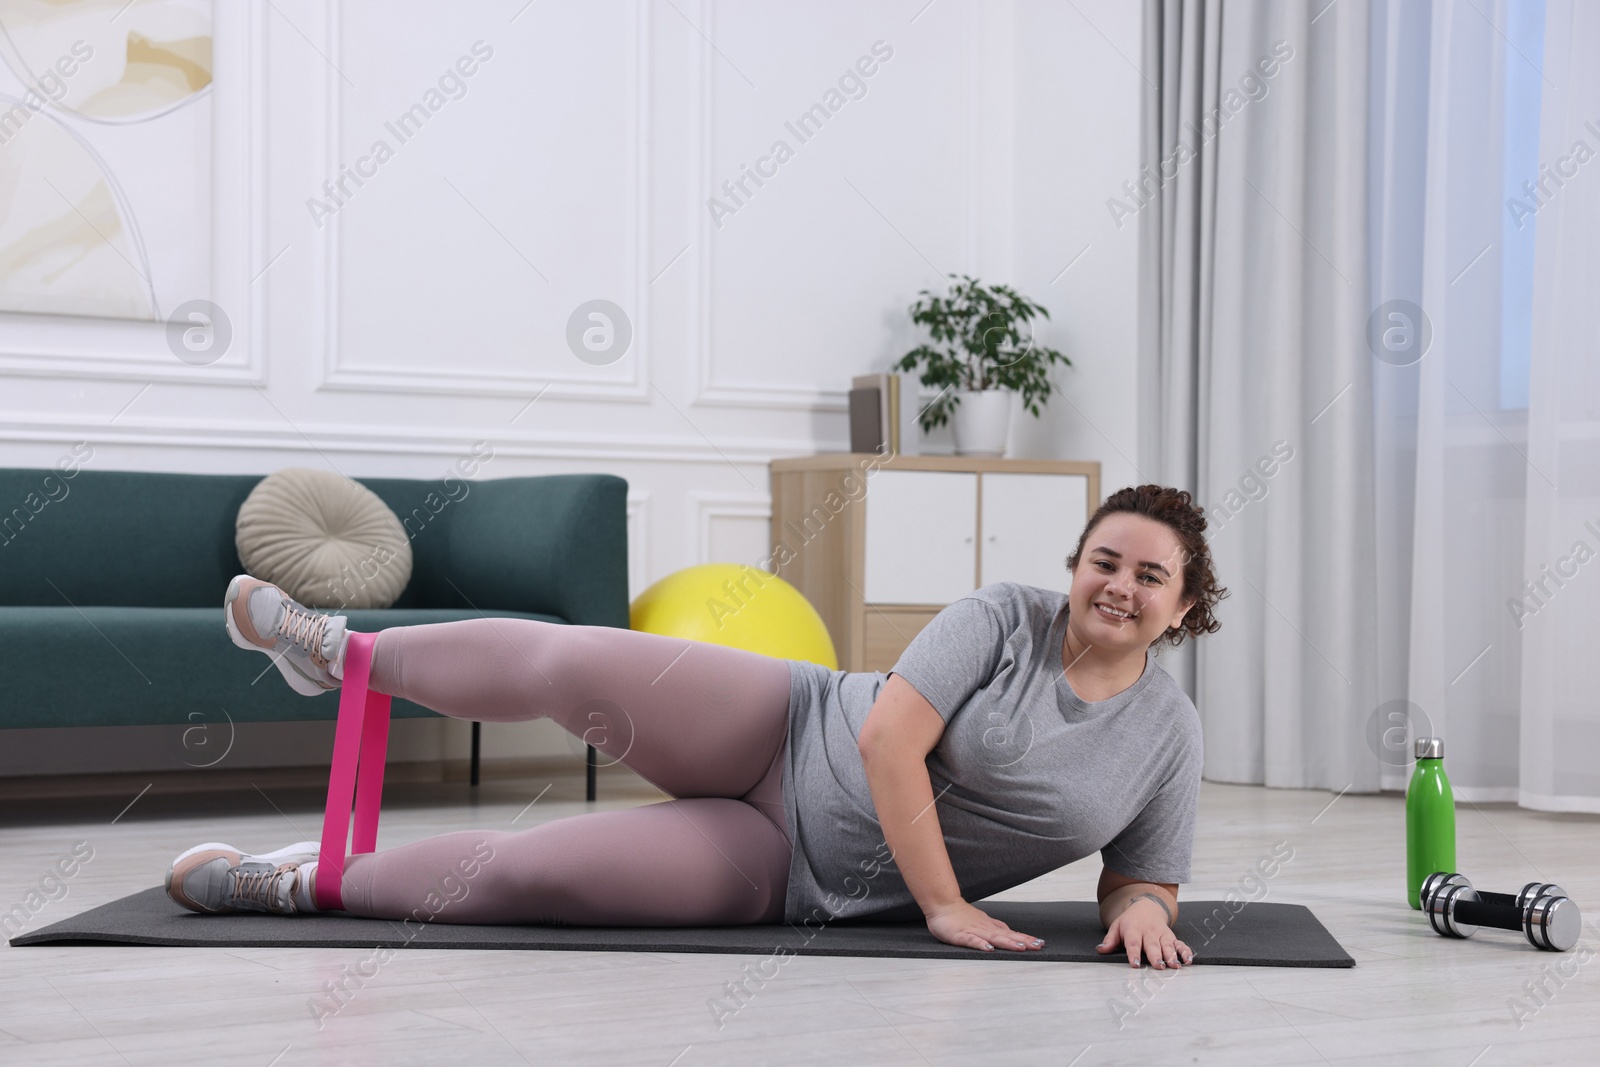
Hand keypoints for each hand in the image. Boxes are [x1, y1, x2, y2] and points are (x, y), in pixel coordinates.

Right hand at [925, 900, 1044, 952]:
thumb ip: (995, 927)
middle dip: (1023, 941)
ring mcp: (974, 931)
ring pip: (993, 938)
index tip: (1040, 943)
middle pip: (1007, 936)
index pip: (1011, 934)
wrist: (942, 904)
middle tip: (1038, 946)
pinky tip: (989, 949)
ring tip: (1021, 948)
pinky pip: (972, 941)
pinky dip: (981, 945)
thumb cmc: (960, 915)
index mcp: (990, 927)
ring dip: (1008, 943)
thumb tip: (1010, 931)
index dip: (1025, 938)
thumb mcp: (981, 920)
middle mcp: (985, 929)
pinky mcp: (961, 935)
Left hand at [1096, 897, 1192, 968]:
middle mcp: (1149, 932)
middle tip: (1158, 966)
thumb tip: (1100, 950)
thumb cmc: (1130, 921)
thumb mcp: (1116, 927)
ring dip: (1171, 955)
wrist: (1146, 907)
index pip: (1133, 942)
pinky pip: (1180, 944)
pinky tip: (1187, 960)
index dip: (1133, 953)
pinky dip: (1185, 951)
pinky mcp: (1172, 937)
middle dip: (1156, 956)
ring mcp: (1162, 934)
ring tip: (1174, 965)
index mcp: (1134, 930)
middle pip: (1152, 945)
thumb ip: (1110, 940)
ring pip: (1167, 945)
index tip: (1135, 964)